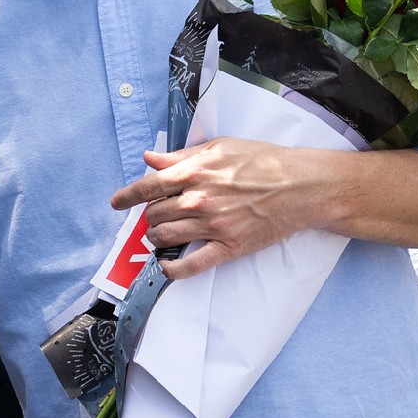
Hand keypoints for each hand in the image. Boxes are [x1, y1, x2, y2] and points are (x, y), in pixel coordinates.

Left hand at [110, 138, 315, 280]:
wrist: (300, 186)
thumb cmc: (263, 161)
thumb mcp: (220, 148)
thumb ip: (182, 156)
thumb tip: (151, 159)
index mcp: (196, 172)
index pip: (149, 186)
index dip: (127, 196)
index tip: (116, 203)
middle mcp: (199, 200)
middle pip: (154, 214)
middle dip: (151, 215)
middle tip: (159, 215)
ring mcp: (213, 226)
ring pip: (166, 237)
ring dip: (157, 238)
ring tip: (162, 235)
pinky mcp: (229, 247)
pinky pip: (192, 265)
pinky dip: (174, 269)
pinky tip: (167, 266)